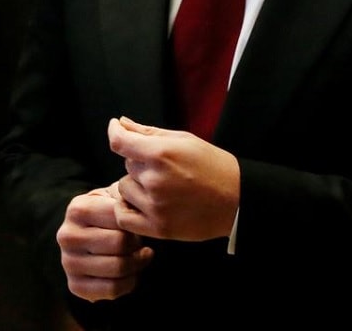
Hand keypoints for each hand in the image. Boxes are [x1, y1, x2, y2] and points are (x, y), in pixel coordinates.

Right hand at [56, 183, 153, 301]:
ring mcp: (68, 262)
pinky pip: (112, 289)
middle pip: (119, 244)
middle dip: (137, 244)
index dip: (136, 222)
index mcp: (77, 209)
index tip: (140, 223)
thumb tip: (143, 208)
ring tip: (140, 255)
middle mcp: (67, 236)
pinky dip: (129, 282)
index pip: (120, 217)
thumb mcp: (116, 197)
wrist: (90, 234)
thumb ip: (128, 197)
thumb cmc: (110, 213)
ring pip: (118, 268)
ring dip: (137, 263)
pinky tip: (132, 272)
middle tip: (141, 242)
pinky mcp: (74, 285)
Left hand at [108, 115, 240, 241]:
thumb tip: (121, 123)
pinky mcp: (157, 227)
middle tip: (165, 168)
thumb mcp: (185, 140)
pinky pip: (123, 216)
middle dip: (140, 163)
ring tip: (162, 187)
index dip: (114, 132)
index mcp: (161, 153)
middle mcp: (155, 179)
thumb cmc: (213, 166)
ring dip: (136, 186)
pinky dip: (128, 208)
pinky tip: (144, 203)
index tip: (115, 129)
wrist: (237, 200)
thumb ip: (149, 132)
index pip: (119, 141)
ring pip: (124, 188)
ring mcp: (155, 205)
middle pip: (127, 165)